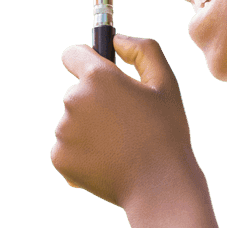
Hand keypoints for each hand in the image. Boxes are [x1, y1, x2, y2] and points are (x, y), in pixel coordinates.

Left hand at [51, 33, 200, 208]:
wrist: (159, 186)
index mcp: (97, 77)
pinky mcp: (59, 158)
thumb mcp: (166, 83)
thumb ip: (143, 50)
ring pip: (73, 123)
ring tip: (120, 148)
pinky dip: (83, 155)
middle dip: (97, 103)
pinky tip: (109, 164)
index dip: (86, 60)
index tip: (98, 73)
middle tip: (126, 125)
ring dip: (90, 130)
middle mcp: (73, 100)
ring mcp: (63, 131)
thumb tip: (117, 41)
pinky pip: (67, 149)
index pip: (73, 54)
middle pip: (77, 93)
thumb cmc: (166, 133)